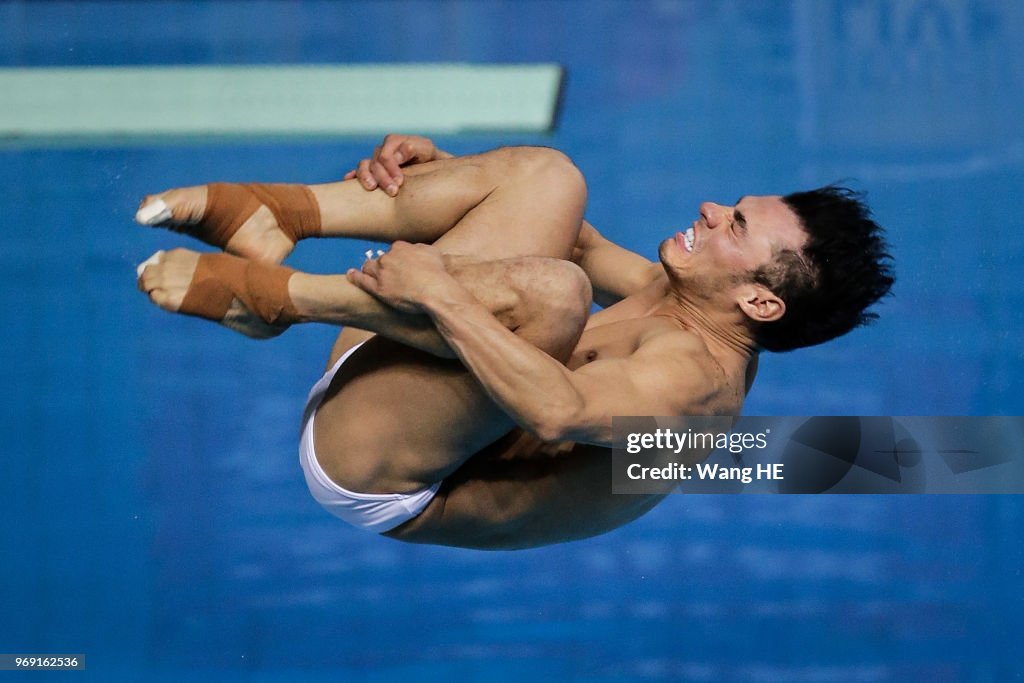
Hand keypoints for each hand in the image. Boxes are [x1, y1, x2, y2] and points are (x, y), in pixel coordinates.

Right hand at [343, 134, 445, 196]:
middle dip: (382, 178)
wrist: (430, 167)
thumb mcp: (427, 150)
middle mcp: (382, 150)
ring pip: (364, 166)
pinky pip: (358, 172)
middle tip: (393, 191)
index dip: (391, 168)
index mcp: (394, 142)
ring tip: (371, 188)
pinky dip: (352, 176)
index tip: (400, 182)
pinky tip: (348, 181)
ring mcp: (376, 161)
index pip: (386, 155)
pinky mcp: (373, 172)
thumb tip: (399, 153)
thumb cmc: (430, 158)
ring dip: (365, 178)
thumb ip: (415, 148)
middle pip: (375, 163)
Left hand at [346, 241, 464, 313]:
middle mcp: (389, 257)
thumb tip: (416, 249)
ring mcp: (381, 273)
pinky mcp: (378, 289)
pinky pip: (362, 281)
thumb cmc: (438, 273)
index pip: (395, 249)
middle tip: (387, 273)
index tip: (399, 263)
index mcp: (401, 247)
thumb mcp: (433, 253)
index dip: (397, 258)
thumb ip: (421, 249)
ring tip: (366, 272)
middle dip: (383, 265)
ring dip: (368, 269)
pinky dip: (355, 276)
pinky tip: (350, 275)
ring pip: (369, 268)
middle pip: (381, 258)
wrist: (435, 291)